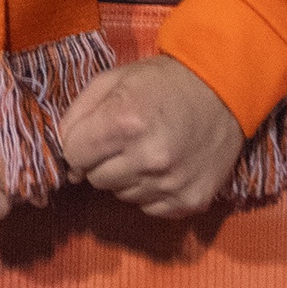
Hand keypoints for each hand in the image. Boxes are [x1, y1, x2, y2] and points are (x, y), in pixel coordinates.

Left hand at [55, 54, 244, 218]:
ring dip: (127, 176)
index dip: (80, 145)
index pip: (74, 155)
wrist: (223, 91)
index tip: (94, 135)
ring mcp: (171, 184)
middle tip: (124, 140)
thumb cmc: (163, 81)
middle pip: (95, 179)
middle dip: (102, 161)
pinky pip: (149, 207)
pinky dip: (151, 190)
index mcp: (124, 122)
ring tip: (148, 149)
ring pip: (121, 195)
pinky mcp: (189, 201)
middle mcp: (148, 158)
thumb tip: (63, 152)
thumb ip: (78, 113)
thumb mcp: (114, 79)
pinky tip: (165, 166)